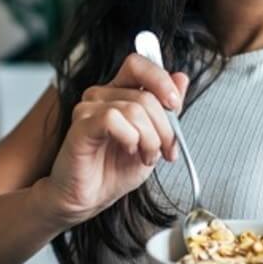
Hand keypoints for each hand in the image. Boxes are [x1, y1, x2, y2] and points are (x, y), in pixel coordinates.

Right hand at [41, 53, 190, 225]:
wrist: (89, 199)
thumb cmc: (113, 171)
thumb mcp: (153, 139)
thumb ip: (167, 109)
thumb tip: (181, 78)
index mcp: (119, 93)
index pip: (139, 64)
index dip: (161, 79)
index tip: (175, 105)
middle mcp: (102, 95)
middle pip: (146, 95)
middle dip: (165, 128)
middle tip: (165, 151)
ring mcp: (89, 108)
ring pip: (135, 109)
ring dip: (150, 139)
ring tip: (146, 157)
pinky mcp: (81, 125)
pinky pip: (114, 119)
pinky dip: (130, 138)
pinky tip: (128, 150)